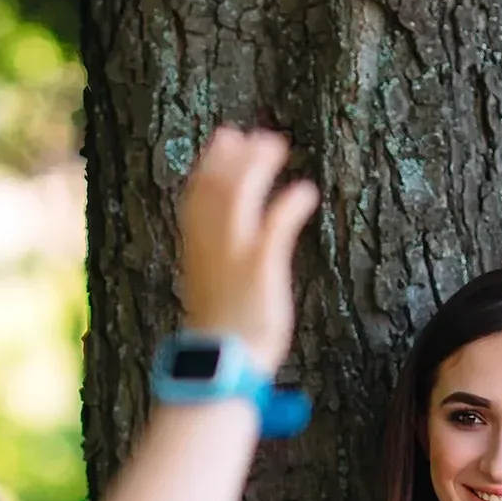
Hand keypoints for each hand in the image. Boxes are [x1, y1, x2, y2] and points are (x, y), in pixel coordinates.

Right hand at [178, 128, 320, 373]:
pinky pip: (273, 227)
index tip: (226, 137)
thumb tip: (223, 240)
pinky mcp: (259, 268)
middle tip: (261, 136)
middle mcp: (210, 244)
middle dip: (238, 156)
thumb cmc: (223, 331)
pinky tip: (305, 191)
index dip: (212, 162)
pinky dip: (288, 204)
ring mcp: (233, 254)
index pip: (197, 192)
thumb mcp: (212, 287)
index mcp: (196, 248)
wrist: (222, 364)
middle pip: (217, 185)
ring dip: (258, 166)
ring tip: (279, 147)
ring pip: (239, 194)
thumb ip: (214, 256)